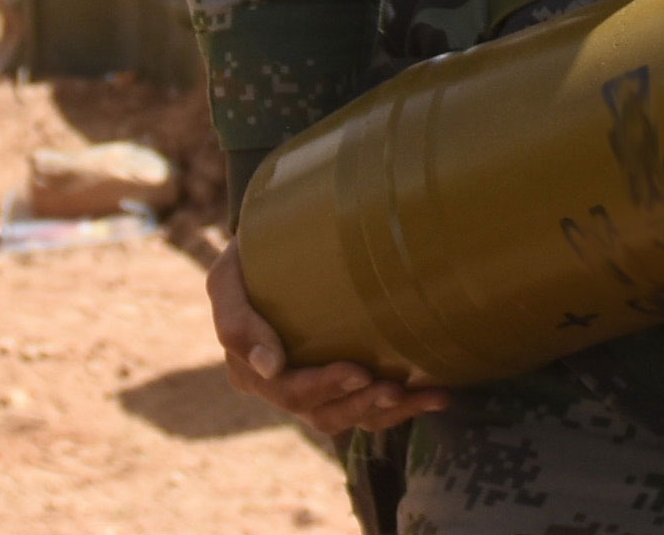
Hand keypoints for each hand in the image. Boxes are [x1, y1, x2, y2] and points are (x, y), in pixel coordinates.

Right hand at [207, 243, 449, 437]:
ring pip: (345, 417)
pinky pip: (368, 410)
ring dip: (385, 411)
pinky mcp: (340, 384)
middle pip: (319, 411)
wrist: (278, 246)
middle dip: (359, 401)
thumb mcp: (228, 276)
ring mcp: (311, 388)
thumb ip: (236, 319)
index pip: (285, 389)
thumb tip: (272, 367)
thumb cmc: (252, 256)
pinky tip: (435, 395)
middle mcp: (278, 385)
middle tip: (395, 387)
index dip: (323, 386)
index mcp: (249, 367)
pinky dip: (402, 408)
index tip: (360, 372)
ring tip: (421, 395)